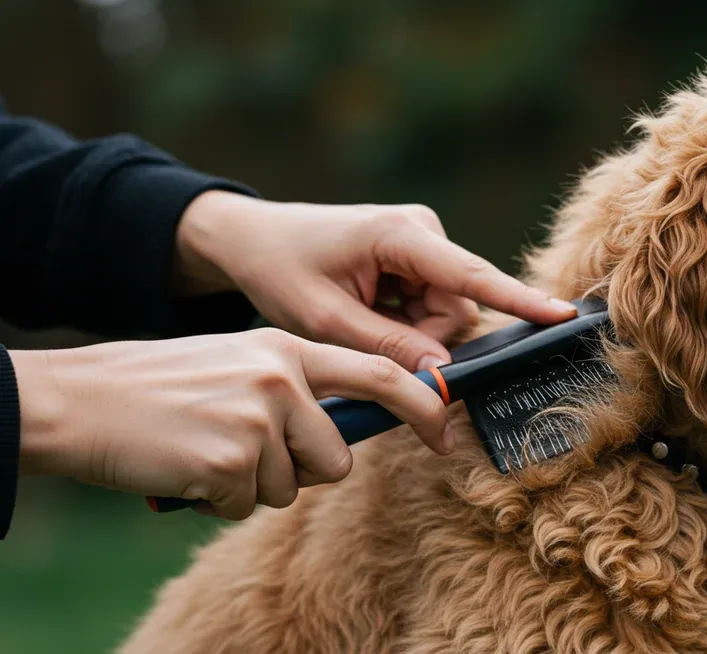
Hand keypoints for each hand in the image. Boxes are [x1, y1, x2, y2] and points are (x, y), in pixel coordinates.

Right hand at [11, 329, 449, 519]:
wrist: (85, 399)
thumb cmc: (164, 387)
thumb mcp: (240, 363)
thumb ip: (297, 386)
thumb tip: (346, 431)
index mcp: (287, 348)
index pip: (379, 372)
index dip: (422, 404)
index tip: (445, 431)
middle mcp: (282, 378)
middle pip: (337, 457)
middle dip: (304, 470)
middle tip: (248, 454)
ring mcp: (258, 417)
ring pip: (292, 487)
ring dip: (252, 485)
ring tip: (207, 450)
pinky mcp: (230, 459)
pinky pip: (245, 504)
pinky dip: (215, 499)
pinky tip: (185, 467)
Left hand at [173, 192, 576, 371]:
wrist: (251, 240)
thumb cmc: (280, 270)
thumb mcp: (324, 319)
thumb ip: (387, 347)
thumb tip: (443, 372)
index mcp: (400, 235)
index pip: (471, 276)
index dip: (518, 301)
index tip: (563, 315)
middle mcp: (423, 232)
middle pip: (456, 308)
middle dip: (422, 340)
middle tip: (366, 340)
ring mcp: (423, 243)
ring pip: (446, 313)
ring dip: (409, 333)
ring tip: (359, 321)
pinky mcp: (418, 258)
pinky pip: (432, 307)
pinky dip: (404, 323)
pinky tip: (368, 312)